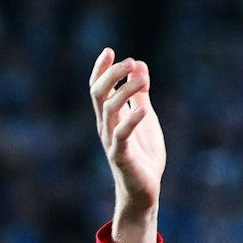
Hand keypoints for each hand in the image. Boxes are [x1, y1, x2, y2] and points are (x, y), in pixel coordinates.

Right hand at [89, 49, 165, 242]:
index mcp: (109, 117)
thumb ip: (140, 94)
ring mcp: (111, 141)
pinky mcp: (121, 155)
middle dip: (111, 75)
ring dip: (125, 90)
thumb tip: (139, 66)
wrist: (143, 191)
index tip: (109, 50)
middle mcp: (105, 127)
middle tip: (129, 62)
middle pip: (98, 94)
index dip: (100, 69)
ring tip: (142, 79)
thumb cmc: (142, 155)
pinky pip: (121, 135)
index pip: (98, 88)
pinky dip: (131, 120)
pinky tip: (144, 108)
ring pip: (108, 109)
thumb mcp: (144, 118)